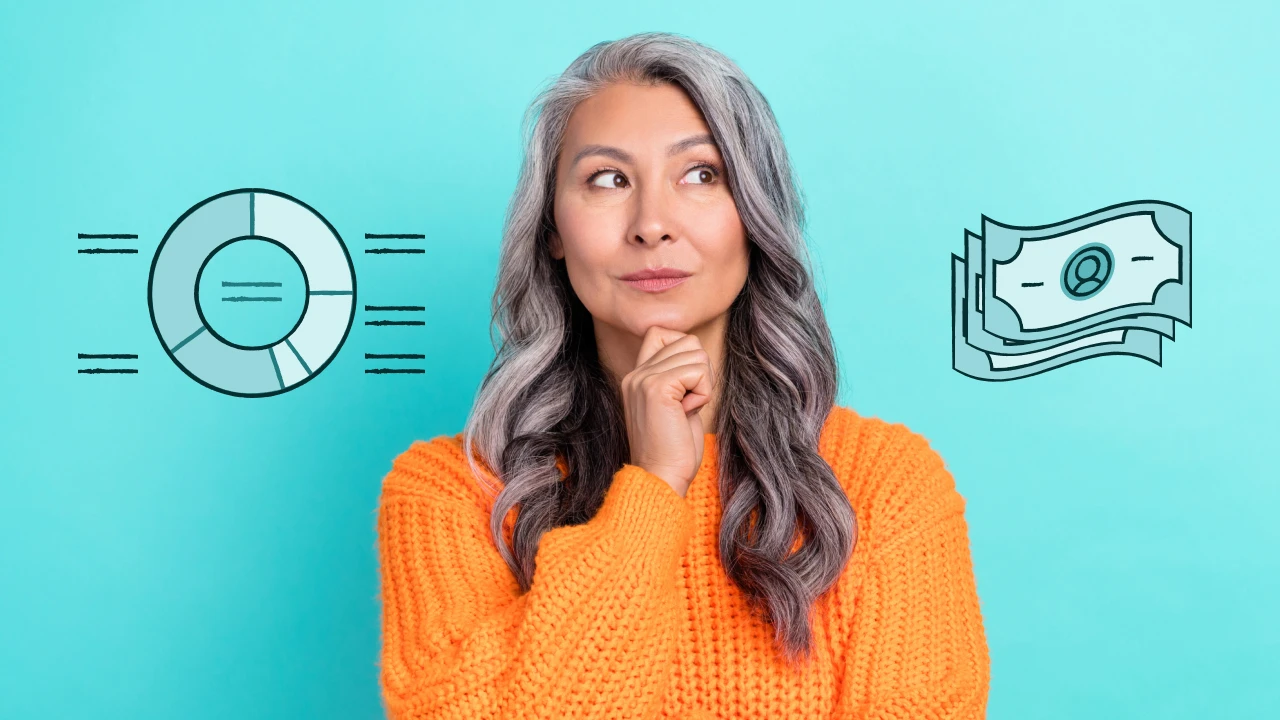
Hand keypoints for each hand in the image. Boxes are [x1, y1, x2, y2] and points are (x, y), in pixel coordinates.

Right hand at [620, 325, 714, 496]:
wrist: (661, 477)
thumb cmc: (674, 449)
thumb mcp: (675, 405)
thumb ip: (679, 378)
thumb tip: (698, 353)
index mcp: (636, 377)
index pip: (661, 333)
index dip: (684, 351)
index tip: (686, 385)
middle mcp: (636, 374)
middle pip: (687, 341)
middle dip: (700, 370)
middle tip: (689, 402)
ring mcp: (644, 378)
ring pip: (696, 353)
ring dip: (703, 383)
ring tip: (686, 409)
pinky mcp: (657, 387)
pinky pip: (699, 371)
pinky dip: (703, 393)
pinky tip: (687, 413)